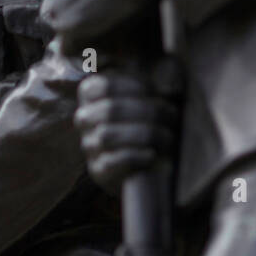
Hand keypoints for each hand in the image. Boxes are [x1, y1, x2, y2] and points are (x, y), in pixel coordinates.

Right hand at [74, 69, 177, 193]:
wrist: (142, 164)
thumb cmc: (144, 121)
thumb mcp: (144, 97)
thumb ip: (150, 86)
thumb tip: (167, 88)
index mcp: (90, 94)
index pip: (104, 85)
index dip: (133, 86)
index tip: (156, 92)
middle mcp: (84, 119)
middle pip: (110, 110)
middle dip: (147, 111)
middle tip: (171, 115)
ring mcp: (89, 145)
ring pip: (107, 136)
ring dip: (144, 134)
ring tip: (167, 136)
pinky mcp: (98, 170)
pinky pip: (111, 162)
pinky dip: (134, 157)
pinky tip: (151, 155)